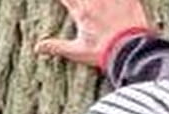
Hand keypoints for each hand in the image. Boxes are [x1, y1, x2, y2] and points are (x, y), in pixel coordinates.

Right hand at [35, 0, 152, 67]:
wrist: (132, 53)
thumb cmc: (104, 53)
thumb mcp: (78, 52)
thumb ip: (57, 47)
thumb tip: (37, 48)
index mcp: (82, 13)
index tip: (63, 2)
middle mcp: (95, 2)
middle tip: (84, 6)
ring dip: (96, 0)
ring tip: (95, 3)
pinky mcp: (129, 0)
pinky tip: (115, 1)